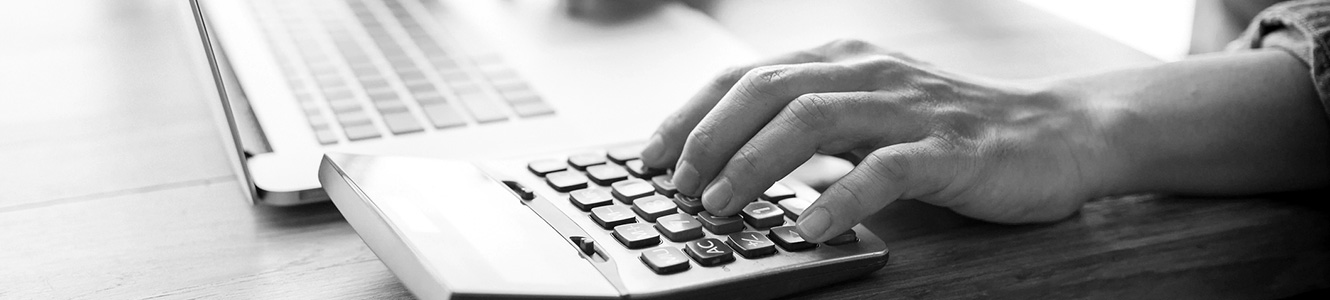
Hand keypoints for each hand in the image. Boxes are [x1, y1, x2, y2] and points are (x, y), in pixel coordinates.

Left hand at [639, 39, 1127, 241]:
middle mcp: (868, 72)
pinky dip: (841, 197)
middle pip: (768, 89)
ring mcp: (909, 107)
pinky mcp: (950, 147)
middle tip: (676, 187)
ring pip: (815, 119)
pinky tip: (810, 227)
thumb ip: (808, 132)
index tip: (648, 157)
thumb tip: (727, 171)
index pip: (747, 77)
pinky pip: (886, 168)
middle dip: (710, 138)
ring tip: (720, 207)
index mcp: (841, 62)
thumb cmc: (948, 135)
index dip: (691, 115)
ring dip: (756, 164)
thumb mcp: (866, 119)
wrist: (1055, 135)